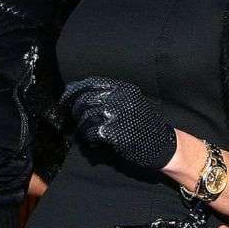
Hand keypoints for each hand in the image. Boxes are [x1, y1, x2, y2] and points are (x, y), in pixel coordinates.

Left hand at [61, 77, 177, 170]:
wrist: (163, 144)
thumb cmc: (145, 125)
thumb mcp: (130, 102)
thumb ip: (108, 95)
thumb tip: (76, 90)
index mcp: (122, 89)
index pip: (90, 83)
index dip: (73, 91)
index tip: (65, 100)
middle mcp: (118, 98)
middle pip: (84, 101)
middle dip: (77, 113)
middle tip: (80, 123)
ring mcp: (115, 114)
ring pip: (85, 118)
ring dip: (84, 129)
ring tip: (91, 135)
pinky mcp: (113, 131)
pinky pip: (91, 133)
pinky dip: (90, 139)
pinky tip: (97, 143)